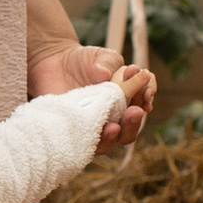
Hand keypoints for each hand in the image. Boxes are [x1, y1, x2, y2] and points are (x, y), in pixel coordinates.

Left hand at [29, 40, 154, 150]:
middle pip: (129, 130)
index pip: (144, 103)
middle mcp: (114, 117)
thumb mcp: (101, 57)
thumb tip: (106, 74)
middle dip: (134, 123)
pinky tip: (88, 130)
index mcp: (127, 99)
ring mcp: (93, 127)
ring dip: (114, 137)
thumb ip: (108, 62)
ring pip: (109, 143)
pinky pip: (84, 145)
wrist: (55, 63)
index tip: (146, 95)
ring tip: (113, 126)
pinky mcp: (75, 132)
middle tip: (134, 111)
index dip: (147, 100)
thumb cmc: (84, 60)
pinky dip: (90, 141)